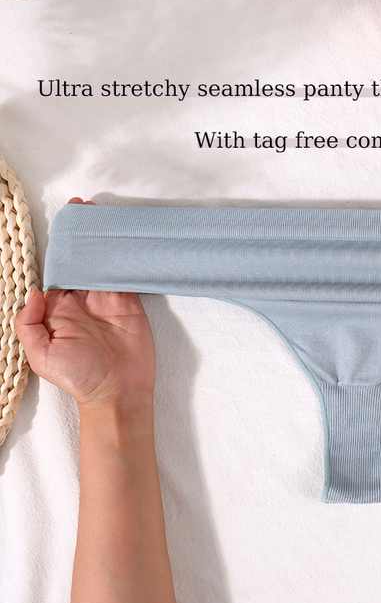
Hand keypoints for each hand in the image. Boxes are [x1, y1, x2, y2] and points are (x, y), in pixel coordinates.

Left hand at [16, 199, 154, 409]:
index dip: (60, 247)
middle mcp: (82, 301)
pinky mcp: (130, 304)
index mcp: (58, 309)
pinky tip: (125, 243)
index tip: (65, 223)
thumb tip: (36, 290)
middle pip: (81, 261)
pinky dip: (126, 260)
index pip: (57, 270)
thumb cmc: (78, 377)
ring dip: (104, 243)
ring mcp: (107, 301)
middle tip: (86, 209)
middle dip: (82, 237)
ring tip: (106, 219)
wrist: (118, 393)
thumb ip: (29, 324)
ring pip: (103, 265)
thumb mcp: (41, 356)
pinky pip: (126, 277)